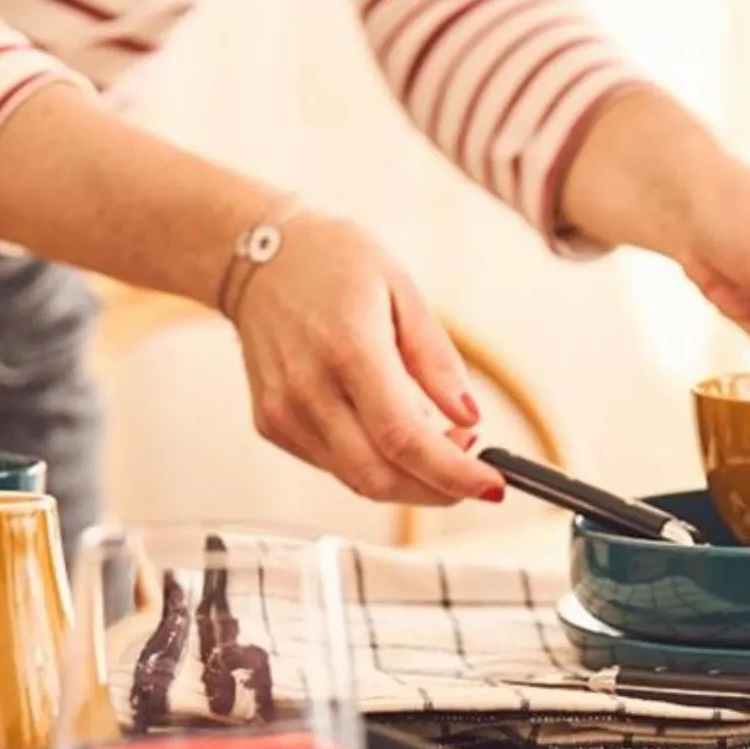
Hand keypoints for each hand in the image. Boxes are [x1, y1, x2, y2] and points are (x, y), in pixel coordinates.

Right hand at [232, 215, 503, 505]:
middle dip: (437, 490)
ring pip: (357, 480)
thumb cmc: (333, 264)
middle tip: (471, 467)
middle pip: (379, 477)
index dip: (453, 473)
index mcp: (347, 349)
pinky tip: (389, 429)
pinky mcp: (270, 425)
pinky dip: (373, 462)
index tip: (492, 483)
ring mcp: (283, 413)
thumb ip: (436, 359)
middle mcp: (308, 389)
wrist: (258, 258)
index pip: (403, 438)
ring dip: (409, 478)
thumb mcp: (402, 289)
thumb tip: (469, 416)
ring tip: (436, 438)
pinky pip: (333, 465)